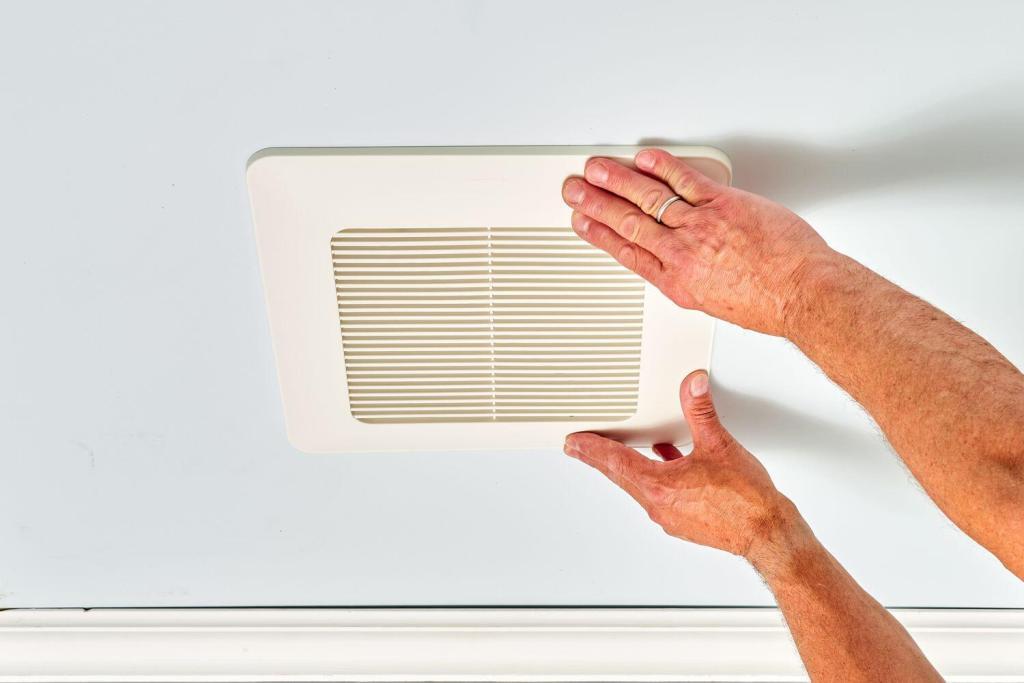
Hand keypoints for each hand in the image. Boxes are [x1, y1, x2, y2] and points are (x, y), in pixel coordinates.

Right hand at [561, 148, 838, 336]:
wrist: (803, 294)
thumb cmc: (768, 302)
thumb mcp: (713, 301)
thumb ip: (688, 276)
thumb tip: (677, 261)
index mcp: (676, 280)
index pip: (626, 251)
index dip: (599, 234)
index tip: (582, 221)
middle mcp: (682, 252)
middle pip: (627, 221)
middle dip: (596, 203)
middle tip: (574, 189)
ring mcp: (701, 226)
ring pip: (648, 198)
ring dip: (617, 181)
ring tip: (596, 169)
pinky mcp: (724, 204)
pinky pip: (685, 180)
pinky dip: (662, 167)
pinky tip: (645, 158)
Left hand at [564, 371, 802, 565]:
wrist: (769, 534)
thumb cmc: (747, 501)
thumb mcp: (720, 445)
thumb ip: (701, 411)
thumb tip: (692, 386)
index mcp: (660, 486)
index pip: (614, 462)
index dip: (591, 449)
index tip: (573, 443)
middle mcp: (660, 505)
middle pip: (621, 476)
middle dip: (601, 458)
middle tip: (580, 447)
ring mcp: (672, 516)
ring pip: (642, 486)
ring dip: (632, 467)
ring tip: (624, 452)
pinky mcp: (686, 522)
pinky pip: (663, 494)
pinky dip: (660, 476)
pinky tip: (671, 463)